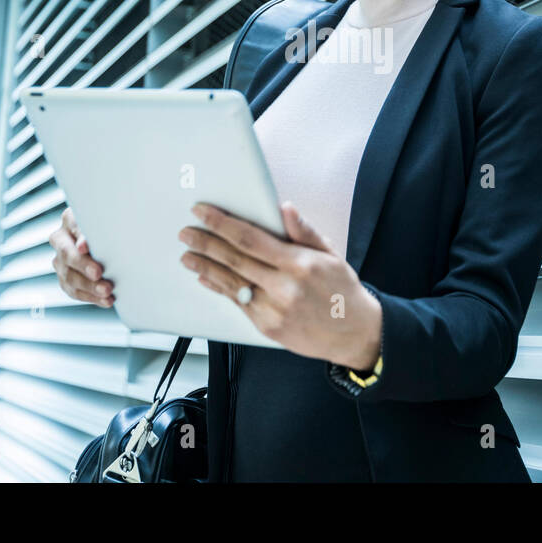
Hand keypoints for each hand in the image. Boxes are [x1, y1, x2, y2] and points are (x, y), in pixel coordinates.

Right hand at [50, 206, 113, 307]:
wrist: (110, 243)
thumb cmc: (112, 229)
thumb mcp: (111, 222)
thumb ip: (106, 227)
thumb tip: (93, 242)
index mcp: (70, 219)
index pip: (72, 224)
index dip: (79, 237)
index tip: (85, 247)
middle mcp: (61, 239)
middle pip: (67, 253)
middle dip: (83, 265)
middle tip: (98, 273)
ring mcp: (60, 260)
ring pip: (69, 276)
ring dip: (89, 286)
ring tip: (107, 291)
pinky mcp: (65, 278)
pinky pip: (74, 291)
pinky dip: (91, 297)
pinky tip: (105, 300)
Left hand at [177, 201, 381, 369]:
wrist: (355, 334)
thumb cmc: (343, 290)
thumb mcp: (330, 254)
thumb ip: (304, 231)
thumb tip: (284, 208)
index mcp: (299, 264)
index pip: (251, 239)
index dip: (223, 224)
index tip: (203, 212)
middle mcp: (284, 288)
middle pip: (235, 260)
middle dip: (206, 243)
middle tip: (187, 232)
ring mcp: (274, 310)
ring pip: (231, 283)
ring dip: (205, 266)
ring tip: (187, 254)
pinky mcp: (268, 327)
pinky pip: (238, 303)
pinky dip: (219, 288)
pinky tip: (206, 277)